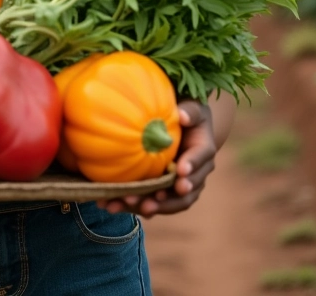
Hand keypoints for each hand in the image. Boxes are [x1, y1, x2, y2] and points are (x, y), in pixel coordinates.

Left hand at [96, 99, 215, 217]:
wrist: (186, 127)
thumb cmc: (188, 114)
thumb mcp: (193, 108)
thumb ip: (190, 111)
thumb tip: (182, 115)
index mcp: (203, 151)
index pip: (200, 160)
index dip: (191, 166)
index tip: (180, 171)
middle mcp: (195, 174)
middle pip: (185, 192)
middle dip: (167, 199)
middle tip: (151, 202)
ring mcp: (179, 185)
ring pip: (168, 202)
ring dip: (148, 206)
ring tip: (127, 204)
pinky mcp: (163, 190)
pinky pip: (151, 202)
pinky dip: (134, 204)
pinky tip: (112, 204)